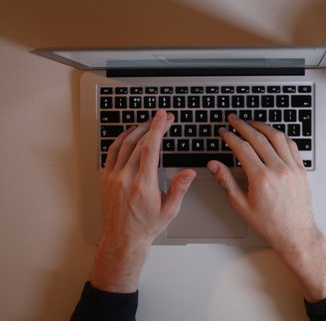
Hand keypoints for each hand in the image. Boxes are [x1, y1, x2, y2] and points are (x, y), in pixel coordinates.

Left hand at [91, 110, 195, 292]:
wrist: (123, 238)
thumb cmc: (146, 225)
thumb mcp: (169, 210)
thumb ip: (179, 189)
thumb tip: (189, 173)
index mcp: (143, 185)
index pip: (150, 148)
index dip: (158, 129)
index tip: (164, 117)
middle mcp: (126, 178)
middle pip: (138, 142)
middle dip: (152, 125)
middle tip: (162, 117)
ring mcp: (113, 177)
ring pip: (124, 144)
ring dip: (137, 129)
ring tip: (148, 123)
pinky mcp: (106, 178)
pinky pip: (112, 152)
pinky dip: (121, 139)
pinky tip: (129, 134)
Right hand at [207, 114, 325, 301]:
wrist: (295, 233)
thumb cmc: (270, 223)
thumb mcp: (242, 205)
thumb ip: (227, 181)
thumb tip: (214, 165)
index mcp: (261, 178)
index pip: (243, 148)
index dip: (231, 137)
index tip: (224, 132)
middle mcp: (278, 170)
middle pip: (259, 138)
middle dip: (243, 125)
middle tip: (234, 119)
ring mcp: (292, 168)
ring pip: (277, 137)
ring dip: (263, 126)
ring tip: (252, 122)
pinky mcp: (301, 170)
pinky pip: (292, 145)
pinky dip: (280, 136)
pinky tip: (273, 134)